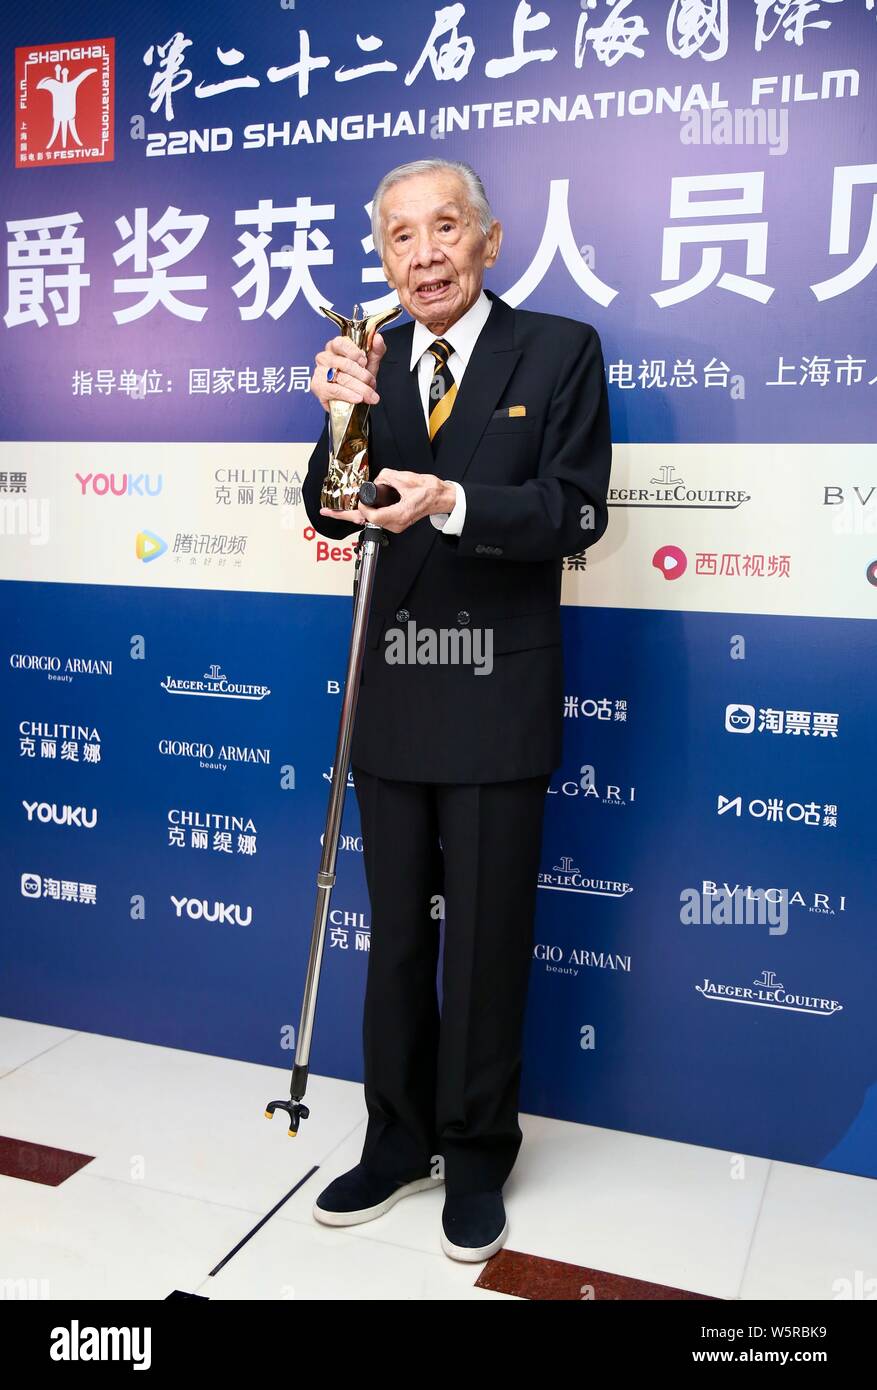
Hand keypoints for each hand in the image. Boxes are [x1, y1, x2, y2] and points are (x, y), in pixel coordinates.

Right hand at [311, 332, 386, 410]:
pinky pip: (334, 390)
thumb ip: (376, 350)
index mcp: (335, 346)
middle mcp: (325, 357)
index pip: (340, 343)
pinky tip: (357, 398)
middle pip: (344, 364)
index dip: (354, 353)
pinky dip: (348, 395)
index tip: (364, 362)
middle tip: (372, 383)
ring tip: (370, 395)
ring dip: (359, 388)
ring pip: (341, 378)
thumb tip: (378, 338)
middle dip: (362, 375)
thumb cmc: (357, 376)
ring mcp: (320, 372)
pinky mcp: (318, 387)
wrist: (351, 397)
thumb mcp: (370, 362)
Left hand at [323, 468, 453, 534]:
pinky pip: (374, 518)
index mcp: (399, 514)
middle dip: (344, 516)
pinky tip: (354, 508)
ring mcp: (395, 524)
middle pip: (364, 521)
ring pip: (368, 520)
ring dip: (354, 514)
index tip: (359, 497)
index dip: (361, 506)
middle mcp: (395, 523)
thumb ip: (388, 477)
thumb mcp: (407, 479)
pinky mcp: (394, 521)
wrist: (441, 498)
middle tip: (327, 512)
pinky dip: (363, 513)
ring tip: (336, 510)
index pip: (371, 515)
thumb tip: (378, 479)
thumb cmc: (429, 491)